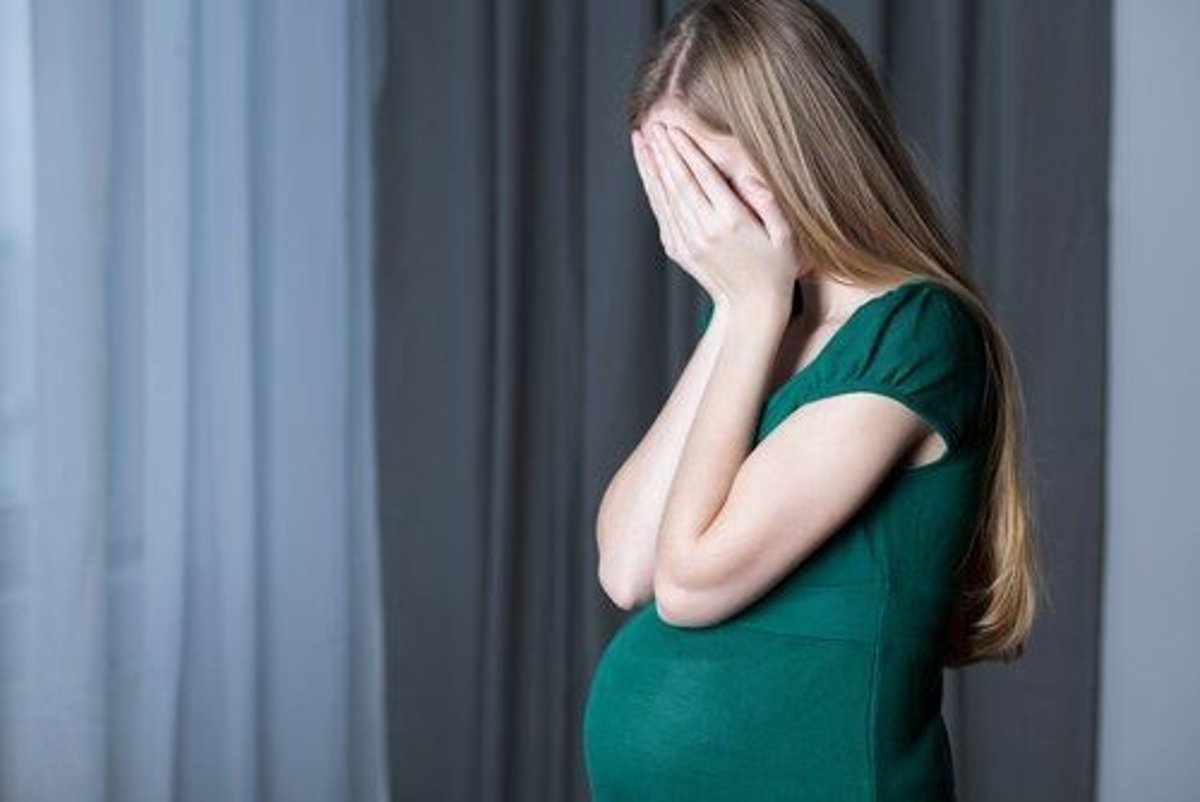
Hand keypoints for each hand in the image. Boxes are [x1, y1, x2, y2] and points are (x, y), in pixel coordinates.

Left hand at [631, 121, 799, 312]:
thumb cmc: (776, 268)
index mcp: (732, 221)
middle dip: (665, 150)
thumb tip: (752, 177)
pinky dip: (652, 190)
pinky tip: (648, 171)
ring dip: (651, 166)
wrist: (751, 307)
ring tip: (641, 139)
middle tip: (654, 124)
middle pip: (679, 182)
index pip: (704, 177)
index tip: (676, 128)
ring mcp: (688, 241)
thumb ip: (769, 203)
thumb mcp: (786, 235)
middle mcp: (705, 230)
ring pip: (665, 196)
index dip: (687, 150)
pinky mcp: (678, 249)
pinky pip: (662, 213)